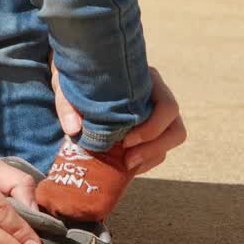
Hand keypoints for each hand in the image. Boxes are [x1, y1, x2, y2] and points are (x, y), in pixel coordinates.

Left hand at [52, 62, 186, 174]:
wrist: (80, 78)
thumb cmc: (79, 78)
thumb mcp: (69, 85)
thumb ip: (67, 104)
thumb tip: (73, 130)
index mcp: (147, 81)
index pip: (167, 107)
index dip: (152, 129)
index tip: (124, 141)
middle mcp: (158, 97)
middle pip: (175, 128)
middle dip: (153, 148)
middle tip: (127, 159)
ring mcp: (156, 114)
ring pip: (170, 140)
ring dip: (151, 157)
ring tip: (125, 165)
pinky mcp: (149, 129)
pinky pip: (158, 150)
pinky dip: (144, 161)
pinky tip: (123, 166)